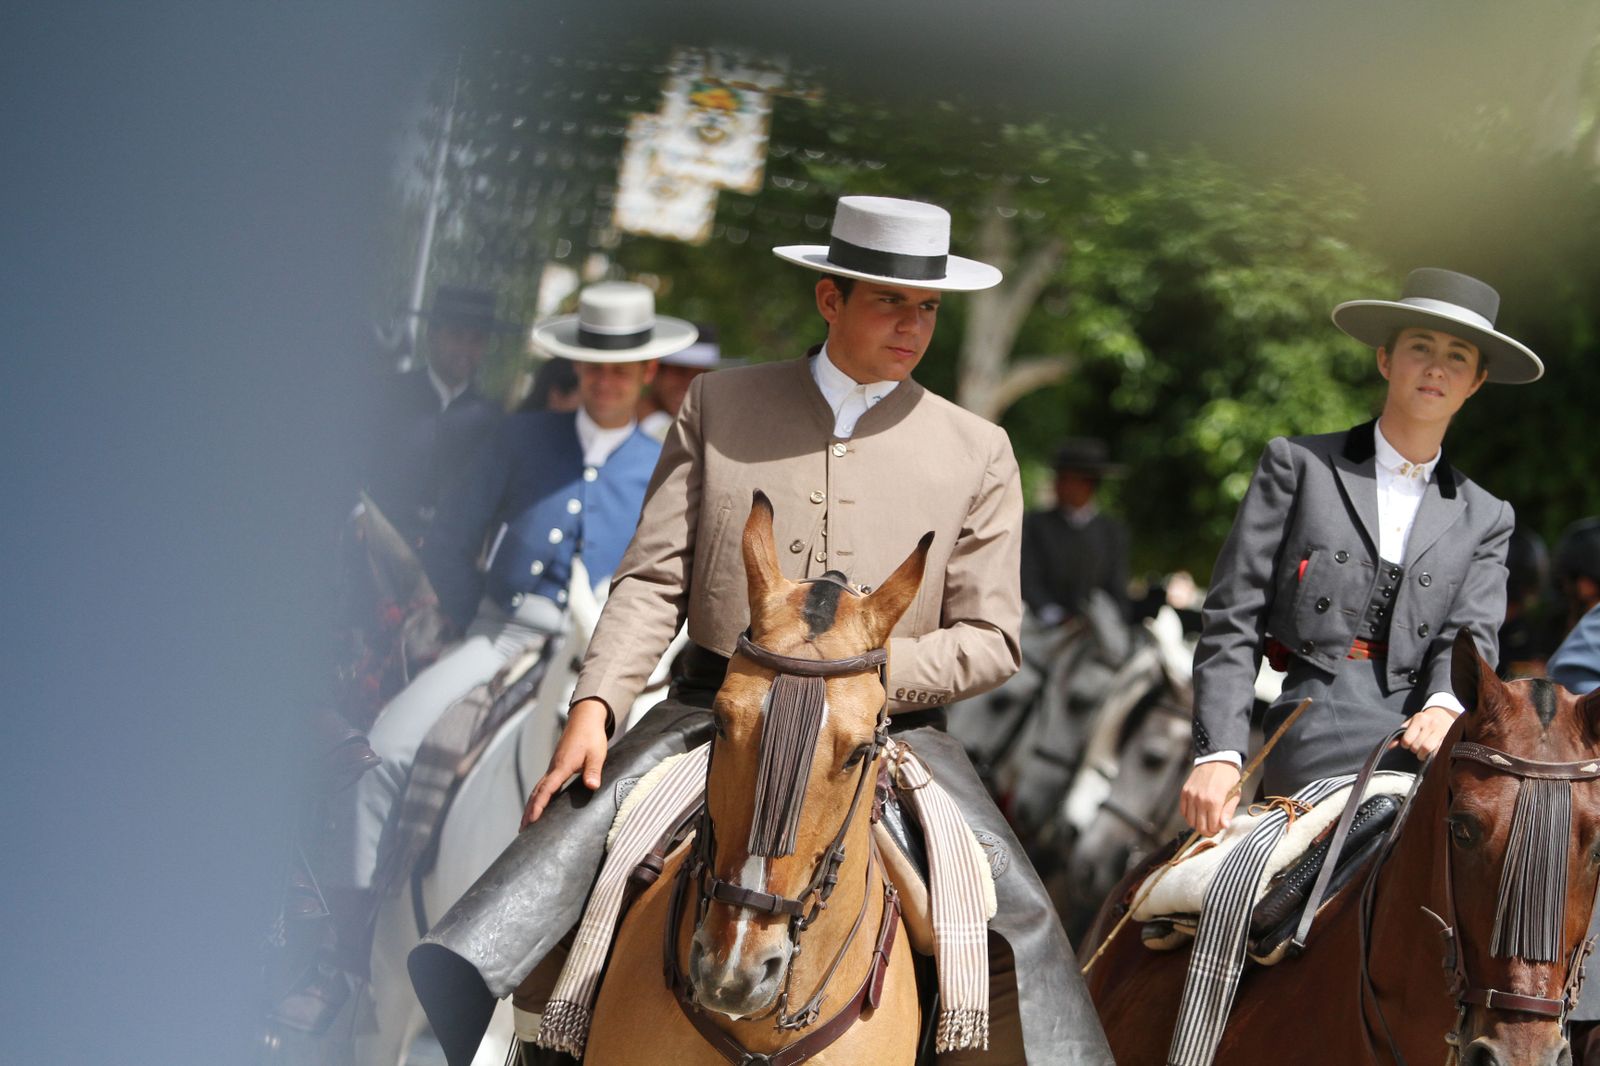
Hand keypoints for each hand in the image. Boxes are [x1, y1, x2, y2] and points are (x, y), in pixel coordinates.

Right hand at [521, 699, 609, 827]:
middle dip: (529, 811)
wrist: (585, 720)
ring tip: (525, 824)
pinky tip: (538, 807)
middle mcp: (554, 768)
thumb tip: (592, 786)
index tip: (532, 820)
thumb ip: (593, 770)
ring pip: (537, 790)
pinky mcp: (556, 767)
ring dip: (531, 806)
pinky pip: (543, 786)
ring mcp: (553, 768)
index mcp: (562, 766)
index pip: (547, 789)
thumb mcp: (596, 753)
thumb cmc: (591, 736)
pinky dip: (537, 798)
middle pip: (536, 793)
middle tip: (522, 830)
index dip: (539, 805)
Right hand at [1180, 762, 1243, 837]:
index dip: (1216, 830)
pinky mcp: (1185, 791)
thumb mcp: (1235, 794)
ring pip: (1190, 821)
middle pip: (1200, 826)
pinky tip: (1196, 814)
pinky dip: (1189, 816)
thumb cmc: (1228, 777)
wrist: (1216, 759)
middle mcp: (1200, 799)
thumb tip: (1224, 826)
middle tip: (1213, 829)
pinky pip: (1183, 811)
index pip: (1212, 826)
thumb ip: (1228, 811)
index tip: (1220, 827)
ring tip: (1205, 821)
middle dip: (1207, 831)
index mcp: (1214, 800)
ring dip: (1198, 825)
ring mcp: (1191, 795)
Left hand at [1396, 705, 1455, 758]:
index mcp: (1419, 719)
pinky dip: (1433, 755)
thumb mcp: (1411, 724)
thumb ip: (1400, 734)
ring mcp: (1441, 731)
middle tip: (1416, 749)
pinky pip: (1438, 751)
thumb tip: (1389, 746)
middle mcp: (1430, 724)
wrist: (1443, 715)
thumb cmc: (1423, 722)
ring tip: (1422, 753)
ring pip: (1427, 749)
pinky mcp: (1448, 738)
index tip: (1407, 744)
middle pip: (1417, 746)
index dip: (1405, 745)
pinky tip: (1431, 752)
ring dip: (1422, 755)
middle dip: (1414, 750)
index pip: (1407, 739)